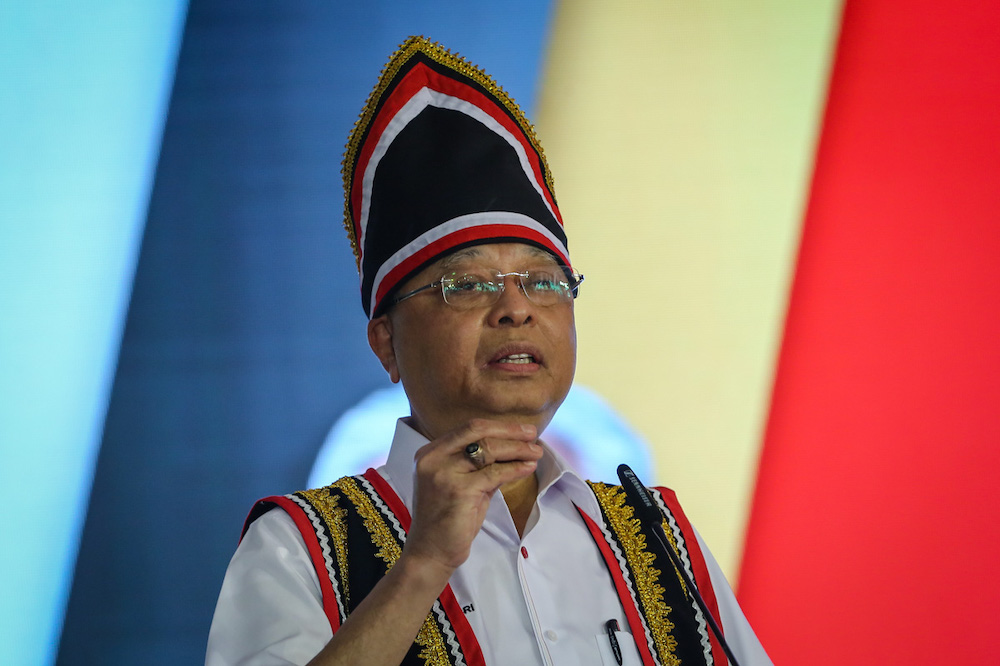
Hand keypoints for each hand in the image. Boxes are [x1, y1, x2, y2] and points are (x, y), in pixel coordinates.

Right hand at [402, 419, 540, 573]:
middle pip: (478, 432)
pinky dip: (515, 468)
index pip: (468, 428)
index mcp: (431, 453)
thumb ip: (481, 466)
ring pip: (488, 450)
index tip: (522, 429)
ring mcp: (444, 473)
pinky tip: (528, 468)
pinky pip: (494, 473)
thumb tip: (515, 449)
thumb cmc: (448, 519)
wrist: (430, 552)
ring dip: (517, 449)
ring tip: (536, 452)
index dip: (499, 426)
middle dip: (510, 431)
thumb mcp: (462, 485)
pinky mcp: (458, 490)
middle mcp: (433, 458)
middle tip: (533, 434)